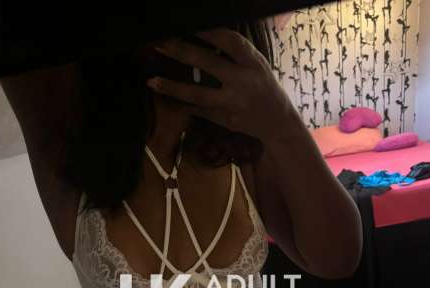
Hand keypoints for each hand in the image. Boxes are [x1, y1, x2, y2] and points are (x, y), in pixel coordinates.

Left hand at [146, 28, 293, 141]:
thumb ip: (234, 54)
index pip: (229, 41)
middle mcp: (243, 82)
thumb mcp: (256, 65)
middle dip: (181, 52)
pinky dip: (182, 104)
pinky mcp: (226, 120)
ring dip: (173, 87)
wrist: (277, 122)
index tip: (186, 23)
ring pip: (198, 94)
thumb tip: (201, 36)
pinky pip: (199, 111)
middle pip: (208, 64)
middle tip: (159, 43)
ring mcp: (233, 104)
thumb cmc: (263, 86)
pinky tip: (166, 97)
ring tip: (152, 81)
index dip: (208, 31)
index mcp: (253, 63)